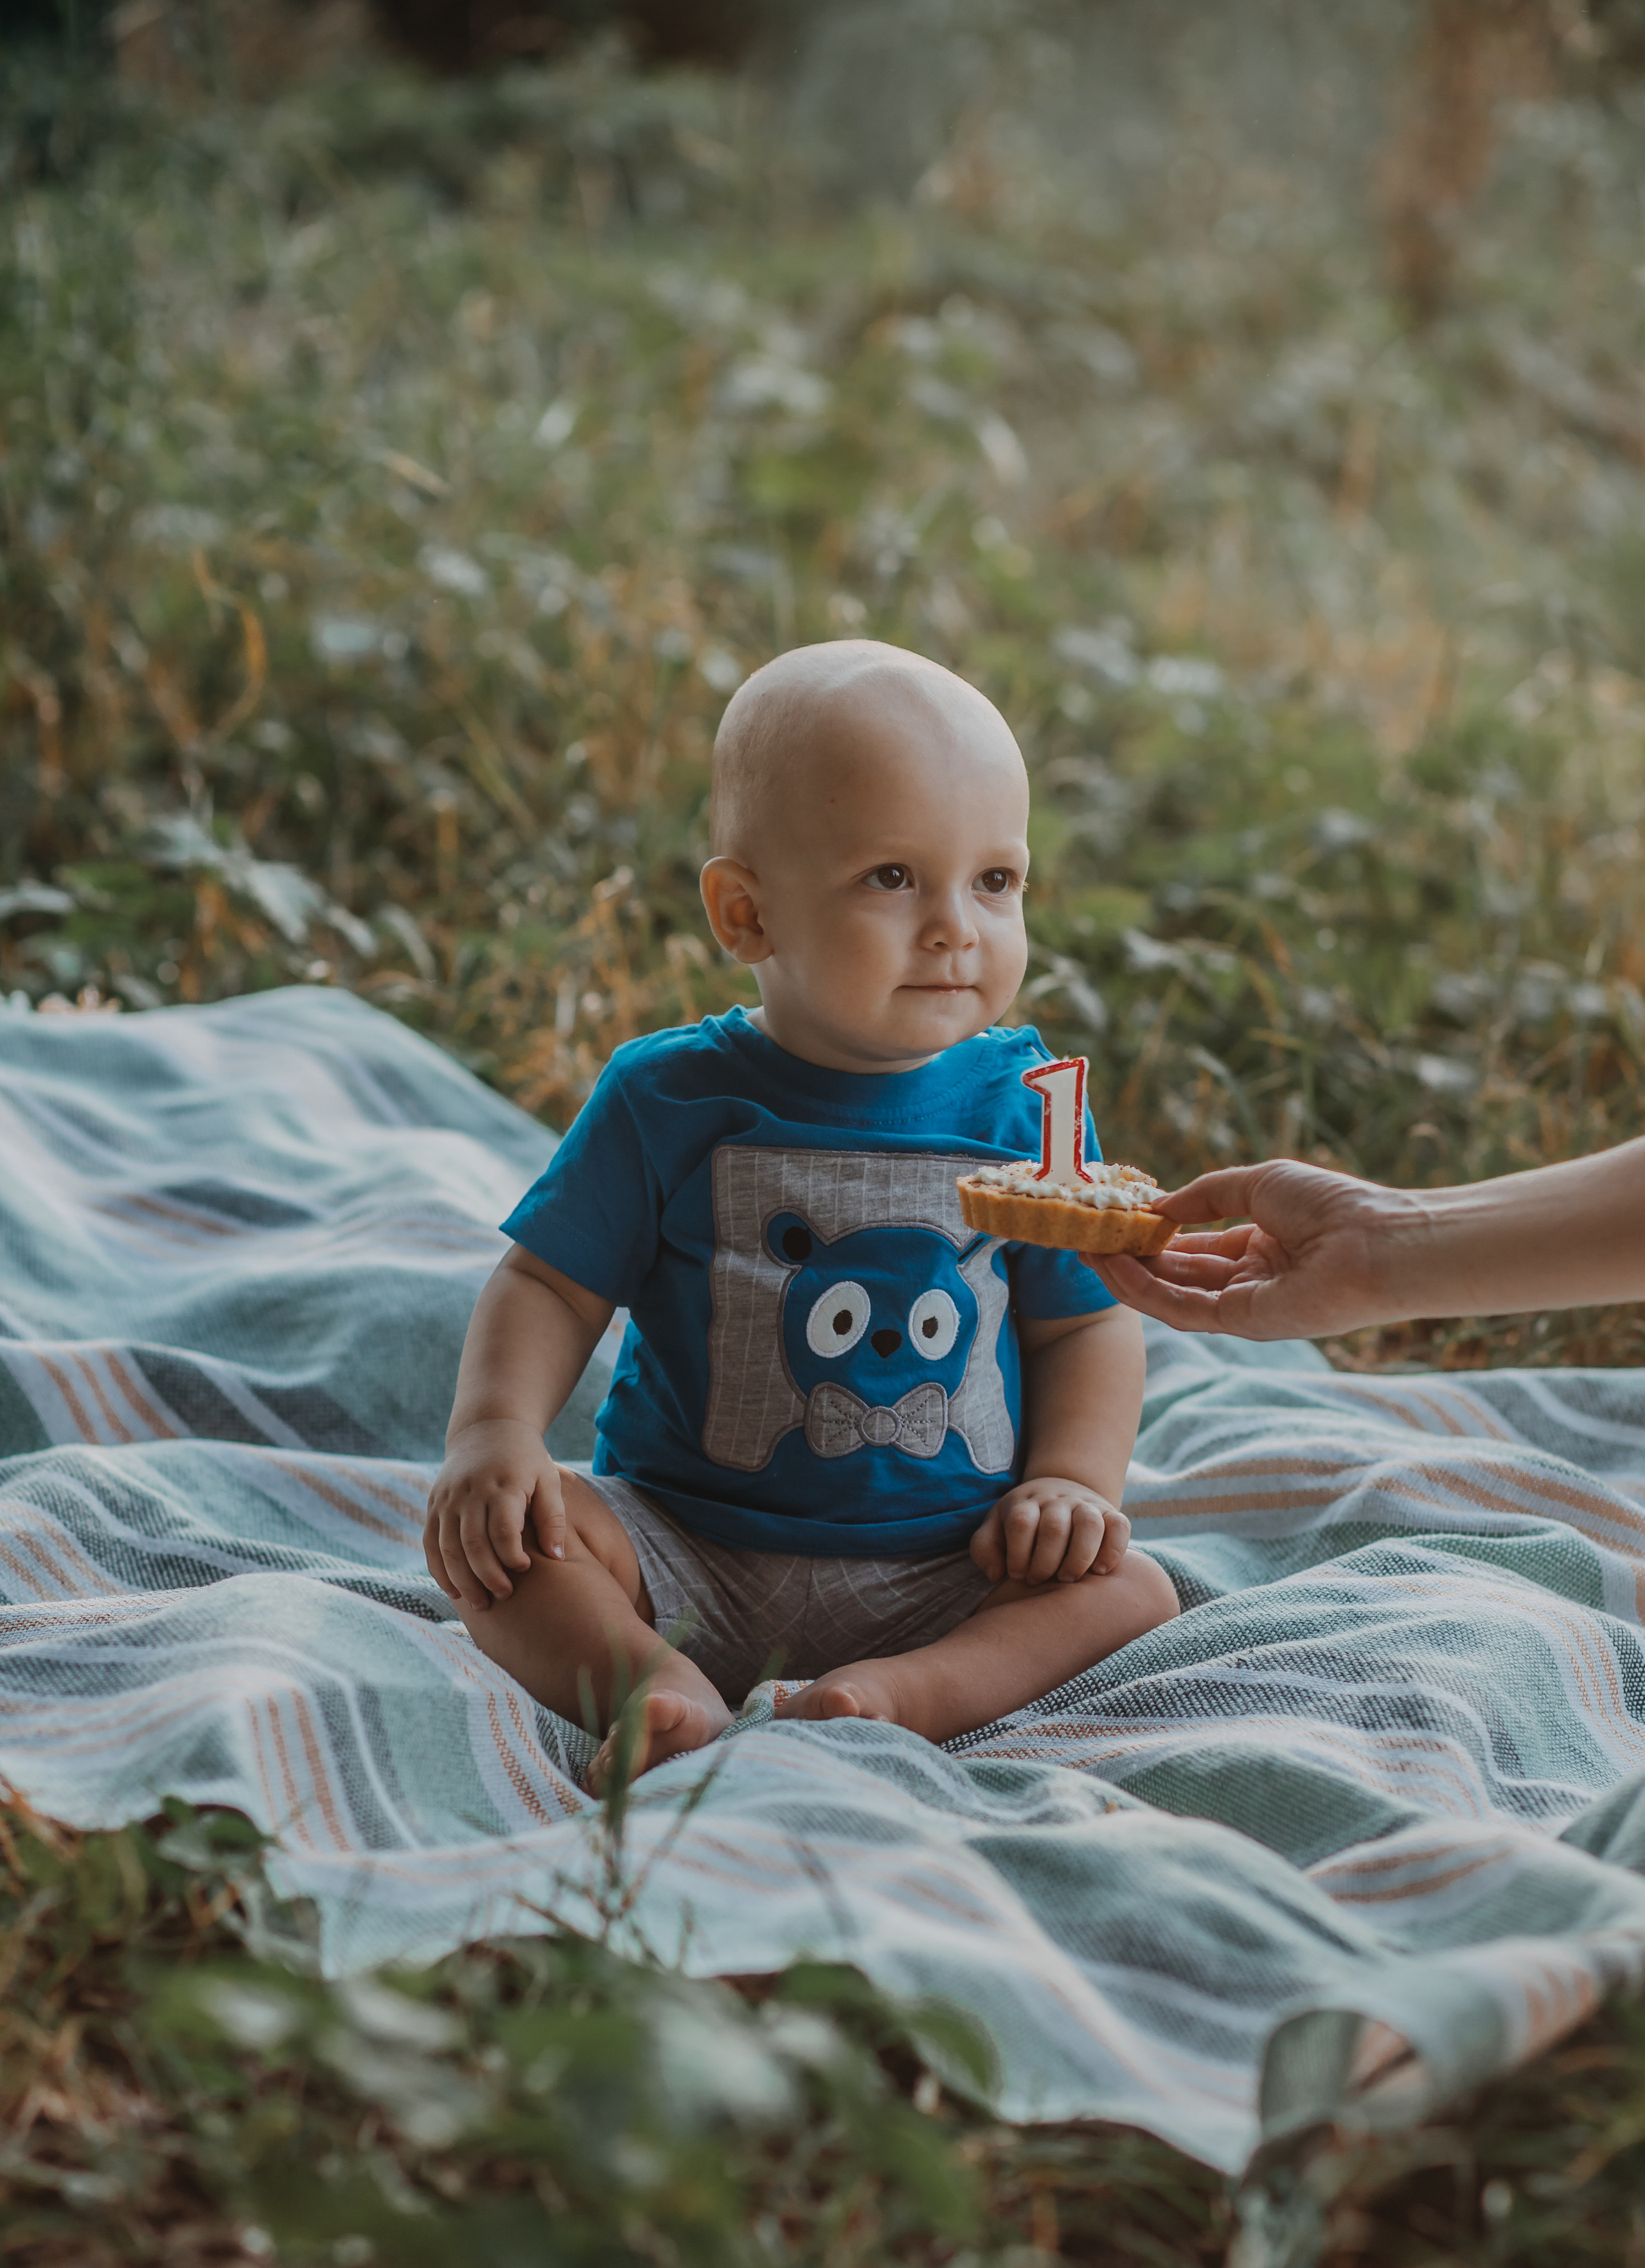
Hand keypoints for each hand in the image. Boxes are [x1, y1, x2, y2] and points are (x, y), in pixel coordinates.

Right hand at [424, 1419, 564, 1609]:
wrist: (487, 1430)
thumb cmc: (526, 1460)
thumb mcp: (548, 1479)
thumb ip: (553, 1517)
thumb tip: (557, 1557)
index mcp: (501, 1485)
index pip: (502, 1529)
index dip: (511, 1555)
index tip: (524, 1569)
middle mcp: (469, 1493)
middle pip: (472, 1544)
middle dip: (487, 1576)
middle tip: (504, 1595)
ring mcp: (447, 1500)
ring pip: (447, 1548)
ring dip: (461, 1580)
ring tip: (480, 1604)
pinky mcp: (434, 1505)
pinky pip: (430, 1544)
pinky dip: (439, 1570)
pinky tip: (454, 1590)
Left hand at [969, 1477, 1130, 1585]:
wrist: (1059, 1491)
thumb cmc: (1023, 1522)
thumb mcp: (996, 1528)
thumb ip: (985, 1548)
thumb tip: (995, 1574)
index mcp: (1026, 1503)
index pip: (1021, 1522)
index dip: (1018, 1554)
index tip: (1016, 1575)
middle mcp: (1057, 1501)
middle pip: (1055, 1527)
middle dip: (1046, 1562)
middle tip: (1039, 1580)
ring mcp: (1085, 1505)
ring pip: (1089, 1524)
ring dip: (1079, 1557)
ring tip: (1068, 1579)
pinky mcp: (1110, 1513)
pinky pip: (1119, 1526)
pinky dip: (1113, 1549)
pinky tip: (1101, 1571)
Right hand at [1086, 1160, 1417, 1340]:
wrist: (1376, 1242)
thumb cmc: (1331, 1204)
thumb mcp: (1258, 1183)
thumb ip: (1206, 1195)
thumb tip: (1158, 1206)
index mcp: (1259, 1245)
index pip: (1194, 1245)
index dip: (1154, 1235)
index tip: (1117, 1222)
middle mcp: (1249, 1279)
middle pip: (1176, 1272)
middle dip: (1131, 1259)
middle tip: (1088, 1241)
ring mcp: (1244, 1304)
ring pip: (1172, 1294)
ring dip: (1128, 1276)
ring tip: (1089, 1252)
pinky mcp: (1242, 1322)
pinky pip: (1183, 1309)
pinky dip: (1147, 1291)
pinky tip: (1117, 1268)